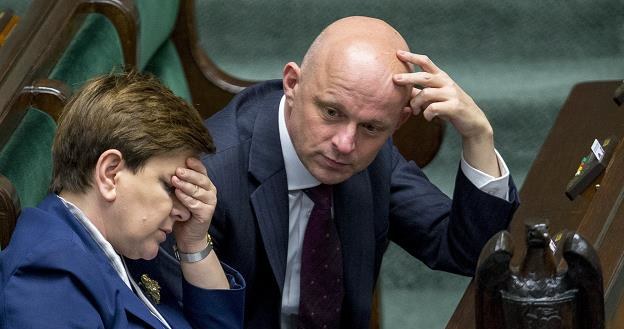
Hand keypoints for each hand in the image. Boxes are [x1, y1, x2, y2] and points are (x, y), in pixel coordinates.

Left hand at [171, 157, 216, 251]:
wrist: (188, 236)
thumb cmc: (182, 212)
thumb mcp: (180, 194)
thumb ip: (178, 183)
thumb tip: (166, 169)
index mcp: (205, 184)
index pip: (201, 170)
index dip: (195, 164)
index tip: (185, 159)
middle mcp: (210, 191)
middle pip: (201, 179)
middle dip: (189, 174)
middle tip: (177, 170)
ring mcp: (210, 202)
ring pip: (199, 190)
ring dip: (186, 185)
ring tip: (175, 180)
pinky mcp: (207, 212)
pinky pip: (196, 203)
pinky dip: (186, 198)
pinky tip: (178, 194)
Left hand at [393, 51, 499, 175]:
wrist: (473, 121)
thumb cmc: (450, 107)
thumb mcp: (436, 97)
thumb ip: (420, 92)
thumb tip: (401, 90)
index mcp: (441, 77)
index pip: (426, 62)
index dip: (412, 57)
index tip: (398, 53)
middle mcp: (447, 82)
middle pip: (424, 77)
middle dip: (408, 77)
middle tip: (394, 79)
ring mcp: (451, 94)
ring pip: (426, 94)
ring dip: (416, 103)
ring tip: (414, 111)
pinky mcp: (454, 107)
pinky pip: (433, 108)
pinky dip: (426, 114)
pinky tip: (427, 117)